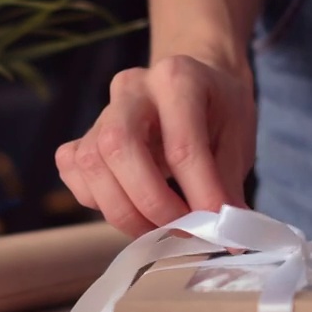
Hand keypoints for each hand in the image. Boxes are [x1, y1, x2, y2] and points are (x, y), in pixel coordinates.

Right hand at [56, 55, 255, 236]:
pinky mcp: (84, 133)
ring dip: (122, 208)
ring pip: (90, 162)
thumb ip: (227, 183)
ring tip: (157, 228)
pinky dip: (96, 199)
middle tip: (180, 228)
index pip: (182, 145)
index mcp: (177, 78)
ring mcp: (102, 109)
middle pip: (118, 145)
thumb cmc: (218, 109)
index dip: (200, 194)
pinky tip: (129, 207)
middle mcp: (133, 88)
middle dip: (149, 201)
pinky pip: (73, 169)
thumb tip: (228, 233)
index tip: (217, 228)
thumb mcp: (238, 139)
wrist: (195, 83)